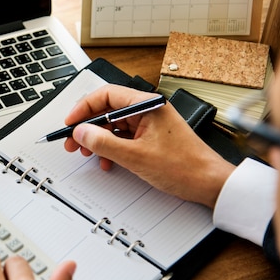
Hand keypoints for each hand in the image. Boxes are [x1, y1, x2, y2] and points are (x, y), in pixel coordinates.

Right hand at [63, 84, 234, 207]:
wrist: (209, 183)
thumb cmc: (186, 167)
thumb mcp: (135, 156)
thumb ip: (104, 143)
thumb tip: (81, 132)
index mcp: (148, 104)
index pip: (106, 95)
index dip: (83, 108)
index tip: (70, 123)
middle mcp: (148, 109)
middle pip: (107, 110)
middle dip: (87, 127)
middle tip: (72, 141)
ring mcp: (149, 123)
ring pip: (112, 125)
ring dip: (97, 140)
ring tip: (86, 153)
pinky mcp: (149, 136)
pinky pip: (122, 137)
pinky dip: (110, 148)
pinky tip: (106, 161)